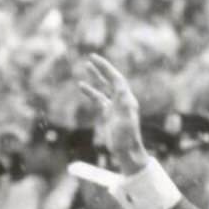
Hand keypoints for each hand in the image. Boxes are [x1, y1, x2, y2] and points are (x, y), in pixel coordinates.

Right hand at [77, 54, 148, 169]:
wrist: (126, 151)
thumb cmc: (127, 136)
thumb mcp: (125, 117)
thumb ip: (122, 102)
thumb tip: (119, 86)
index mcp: (126, 99)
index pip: (115, 78)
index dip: (105, 67)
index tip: (94, 58)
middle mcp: (122, 100)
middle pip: (111, 80)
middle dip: (101, 68)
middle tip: (91, 57)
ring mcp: (115, 107)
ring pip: (104, 87)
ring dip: (96, 77)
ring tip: (86, 66)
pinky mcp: (109, 114)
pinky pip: (99, 99)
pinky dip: (91, 91)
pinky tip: (81, 86)